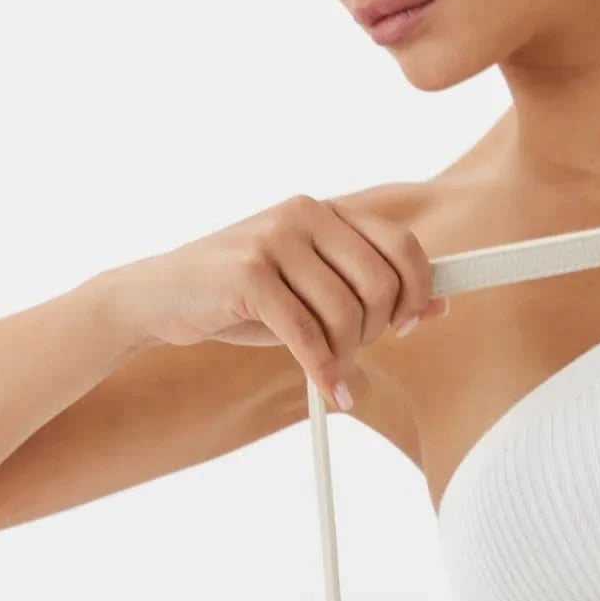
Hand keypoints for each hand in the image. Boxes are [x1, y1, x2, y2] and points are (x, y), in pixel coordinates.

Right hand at [102, 193, 447, 407]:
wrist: (160, 296)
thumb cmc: (243, 296)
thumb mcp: (311, 287)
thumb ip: (368, 288)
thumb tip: (439, 306)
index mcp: (324, 212)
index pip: (401, 245)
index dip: (417, 289)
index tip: (411, 323)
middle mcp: (303, 215)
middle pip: (379, 283)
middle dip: (375, 329)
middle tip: (354, 349)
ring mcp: (274, 240)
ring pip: (345, 313)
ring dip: (344, 354)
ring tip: (327, 366)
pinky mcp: (249, 274)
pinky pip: (308, 335)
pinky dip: (324, 370)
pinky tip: (328, 389)